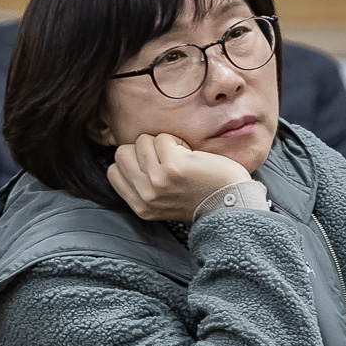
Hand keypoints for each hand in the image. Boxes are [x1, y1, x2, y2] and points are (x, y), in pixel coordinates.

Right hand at [104, 133, 250, 221]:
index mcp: (141, 207)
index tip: (154, 166)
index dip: (132, 161)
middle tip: (168, 159)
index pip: (113, 171)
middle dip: (144, 149)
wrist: (231, 204)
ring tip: (181, 157)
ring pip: (142, 142)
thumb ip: (143, 185)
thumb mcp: (163, 201)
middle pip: (123, 153)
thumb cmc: (201, 196)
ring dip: (163, 143)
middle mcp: (146, 196)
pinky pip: (162, 139)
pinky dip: (177, 141)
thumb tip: (127, 155)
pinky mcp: (173, 167)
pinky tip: (190, 155)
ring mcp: (158, 182)